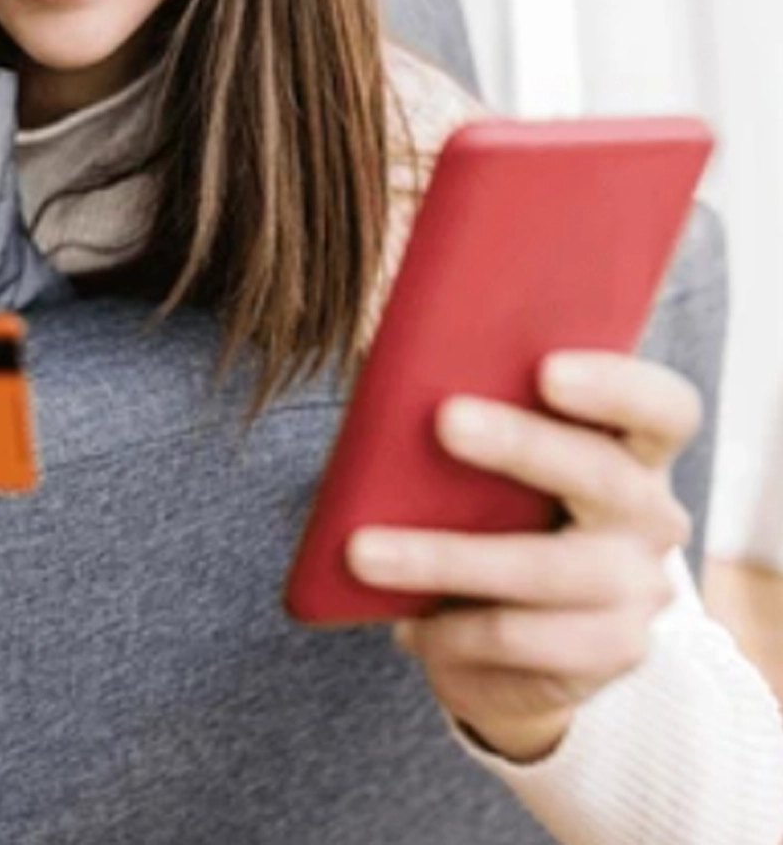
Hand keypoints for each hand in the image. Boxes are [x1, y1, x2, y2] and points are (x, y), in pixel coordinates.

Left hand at [346, 351, 699, 761]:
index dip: (615, 385)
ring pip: (544, 568)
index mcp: (633, 447)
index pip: (661, 408)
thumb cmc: (489, 510)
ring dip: (444, 557)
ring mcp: (638, 589)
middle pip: (602, 473)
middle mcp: (650, 515)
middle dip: (521, 444)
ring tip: (361, 551)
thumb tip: (396, 370)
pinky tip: (406, 625)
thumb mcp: (490, 458)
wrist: (517, 641)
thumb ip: (473, 409)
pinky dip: (453, 630)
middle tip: (445, 420)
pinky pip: (521, 637)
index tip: (547, 370)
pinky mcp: (610, 652)